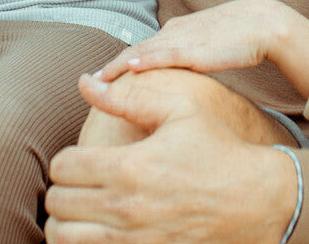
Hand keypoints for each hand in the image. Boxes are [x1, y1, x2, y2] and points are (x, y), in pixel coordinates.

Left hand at [45, 74, 296, 243]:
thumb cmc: (216, 149)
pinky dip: (81, 243)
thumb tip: (85, 81)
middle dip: (61, 189)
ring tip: (80, 208)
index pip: (63, 167)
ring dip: (64, 221)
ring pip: (63, 237)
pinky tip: (94, 229)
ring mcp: (132, 241)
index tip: (79, 157)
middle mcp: (125, 209)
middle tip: (78, 181)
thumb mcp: (180, 109)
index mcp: (130, 167)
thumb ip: (128, 97)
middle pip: (57, 204)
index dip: (65, 159)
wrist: (252, 200)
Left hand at [97, 0, 308, 99]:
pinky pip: (165, 56)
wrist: (263, 23)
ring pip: (143, 53)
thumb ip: (187, 56)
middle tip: (86, 84)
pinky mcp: (196, 49)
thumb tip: (174, 75)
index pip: (140, 50)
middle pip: (134, 51)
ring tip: (97, 81)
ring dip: (118, 67)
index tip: (99, 80)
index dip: (118, 65)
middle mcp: (173, 33)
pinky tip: (130, 69)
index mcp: (174, 32)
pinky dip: (145, 61)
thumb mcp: (205, 46)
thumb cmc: (238, 37)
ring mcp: (183, 40)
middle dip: (110, 68)